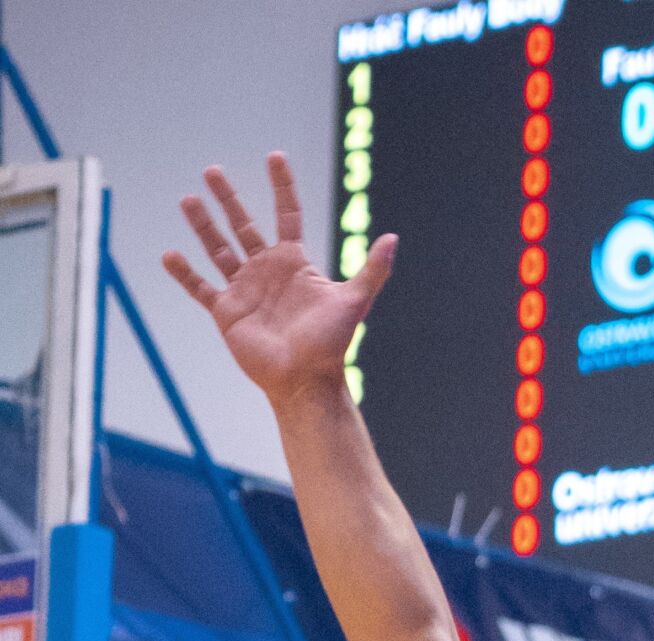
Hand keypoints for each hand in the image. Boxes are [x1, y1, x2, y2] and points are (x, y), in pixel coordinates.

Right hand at [163, 154, 395, 407]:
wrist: (306, 380)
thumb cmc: (331, 344)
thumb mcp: (354, 301)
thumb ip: (372, 269)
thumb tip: (393, 238)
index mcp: (293, 262)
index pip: (286, 213)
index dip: (282, 186)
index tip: (275, 157)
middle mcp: (266, 270)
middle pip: (243, 224)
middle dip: (228, 198)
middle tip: (212, 170)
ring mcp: (244, 289)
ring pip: (218, 249)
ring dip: (202, 225)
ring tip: (188, 199)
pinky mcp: (227, 312)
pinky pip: (200, 288)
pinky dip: (184, 273)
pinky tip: (169, 255)